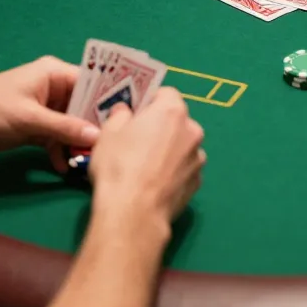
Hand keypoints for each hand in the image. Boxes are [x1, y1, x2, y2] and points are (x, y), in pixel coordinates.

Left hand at [0, 56, 99, 172]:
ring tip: (86, 162)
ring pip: (73, 126)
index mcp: (55, 74)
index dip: (110, 98)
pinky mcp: (37, 127)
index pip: (92, 82)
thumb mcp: (30, 118)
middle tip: (110, 146)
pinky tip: (63, 167)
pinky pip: (58, 138)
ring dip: (78, 143)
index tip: (128, 116)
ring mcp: (47, 109)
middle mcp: (55, 89)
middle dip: (95, 127)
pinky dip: (61, 151)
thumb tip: (98, 136)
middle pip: (85, 107)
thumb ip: (64, 127)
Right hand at [89, 88, 204, 221]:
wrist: (133, 212)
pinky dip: (173, 172)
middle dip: (160, 126)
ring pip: (182, 146)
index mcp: (172, 111)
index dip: (150, 101)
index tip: (136, 113)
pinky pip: (184, 169)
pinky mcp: (197, 183)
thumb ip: (121, 115)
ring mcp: (198, 158)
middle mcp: (192, 131)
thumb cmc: (118, 165)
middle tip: (137, 140)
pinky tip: (154, 184)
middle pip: (177, 120)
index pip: (166, 93)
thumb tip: (126, 111)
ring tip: (145, 166)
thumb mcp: (109, 132)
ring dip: (169, 149)